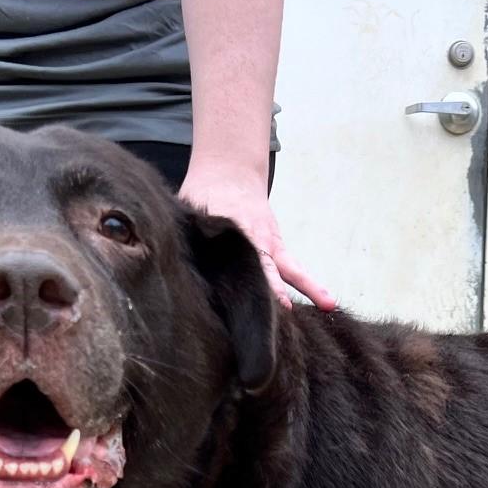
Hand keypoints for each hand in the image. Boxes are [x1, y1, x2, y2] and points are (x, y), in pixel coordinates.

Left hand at [179, 157, 335, 310]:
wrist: (230, 171)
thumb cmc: (201, 199)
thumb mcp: (185, 214)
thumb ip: (182, 239)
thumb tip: (159, 264)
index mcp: (230, 229)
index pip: (236, 257)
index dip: (237, 280)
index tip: (236, 304)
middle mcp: (255, 237)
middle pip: (264, 267)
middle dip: (270, 293)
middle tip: (277, 317)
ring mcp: (270, 243)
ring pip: (289, 269)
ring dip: (308, 287)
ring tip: (328, 303)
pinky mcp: (278, 248)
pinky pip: (295, 269)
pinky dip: (311, 285)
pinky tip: (328, 303)